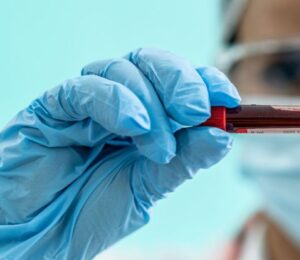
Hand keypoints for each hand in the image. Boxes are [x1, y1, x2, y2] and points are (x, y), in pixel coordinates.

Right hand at [0, 48, 239, 258]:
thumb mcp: (148, 188)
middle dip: (183, 83)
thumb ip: (183, 162)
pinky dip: (116, 102)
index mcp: (147, 118)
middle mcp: (119, 104)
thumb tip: (223, 136)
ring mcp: (86, 103)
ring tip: (160, 146)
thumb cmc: (88, 212)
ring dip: (153, 103)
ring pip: (124, 69)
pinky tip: (134, 127)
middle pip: (154, 63)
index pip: (180, 84)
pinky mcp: (52, 110)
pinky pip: (84, 89)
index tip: (231, 99)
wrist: (37, 238)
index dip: (207, 83)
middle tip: (197, 111)